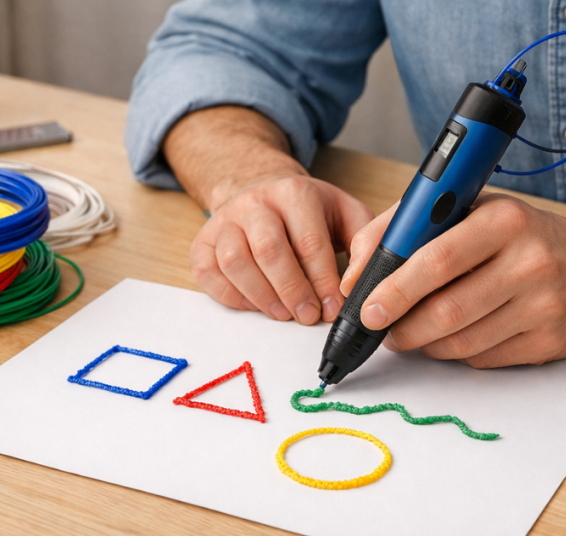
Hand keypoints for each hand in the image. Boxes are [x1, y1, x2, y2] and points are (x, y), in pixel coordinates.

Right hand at [191, 175, 373, 323]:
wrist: (262, 192)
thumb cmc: (309, 213)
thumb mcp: (345, 213)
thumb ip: (363, 242)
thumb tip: (360, 281)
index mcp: (295, 193)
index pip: (309, 242)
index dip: (322, 281)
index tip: (332, 308)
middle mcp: (255, 202)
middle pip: (269, 251)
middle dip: (292, 291)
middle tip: (308, 316)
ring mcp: (224, 221)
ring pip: (236, 262)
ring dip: (262, 297)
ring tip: (284, 314)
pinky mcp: (202, 242)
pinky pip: (209, 273)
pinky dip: (232, 297)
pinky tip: (256, 305)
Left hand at [341, 193, 565, 367]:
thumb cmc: (525, 235)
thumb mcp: (475, 209)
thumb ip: (409, 225)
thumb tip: (359, 269)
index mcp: (505, 220)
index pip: (438, 259)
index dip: (395, 288)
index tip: (365, 305)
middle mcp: (529, 262)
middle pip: (446, 310)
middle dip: (401, 327)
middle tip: (380, 329)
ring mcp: (543, 306)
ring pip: (460, 342)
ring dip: (423, 345)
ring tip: (408, 335)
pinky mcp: (550, 342)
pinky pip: (483, 358)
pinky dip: (455, 353)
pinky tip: (450, 339)